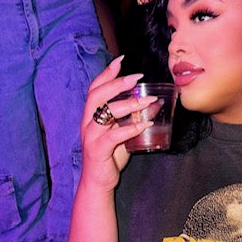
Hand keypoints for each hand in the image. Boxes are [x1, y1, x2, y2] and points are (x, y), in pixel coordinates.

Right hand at [80, 55, 155, 191]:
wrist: (98, 182)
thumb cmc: (109, 156)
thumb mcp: (120, 133)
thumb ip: (131, 119)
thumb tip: (153, 105)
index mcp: (91, 115)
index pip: (95, 88)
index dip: (106, 73)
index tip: (121, 60)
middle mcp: (87, 122)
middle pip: (97, 95)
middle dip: (117, 83)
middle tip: (137, 78)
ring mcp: (91, 136)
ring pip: (106, 113)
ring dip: (128, 104)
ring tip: (148, 101)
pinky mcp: (98, 150)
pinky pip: (114, 135)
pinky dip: (130, 128)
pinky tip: (145, 124)